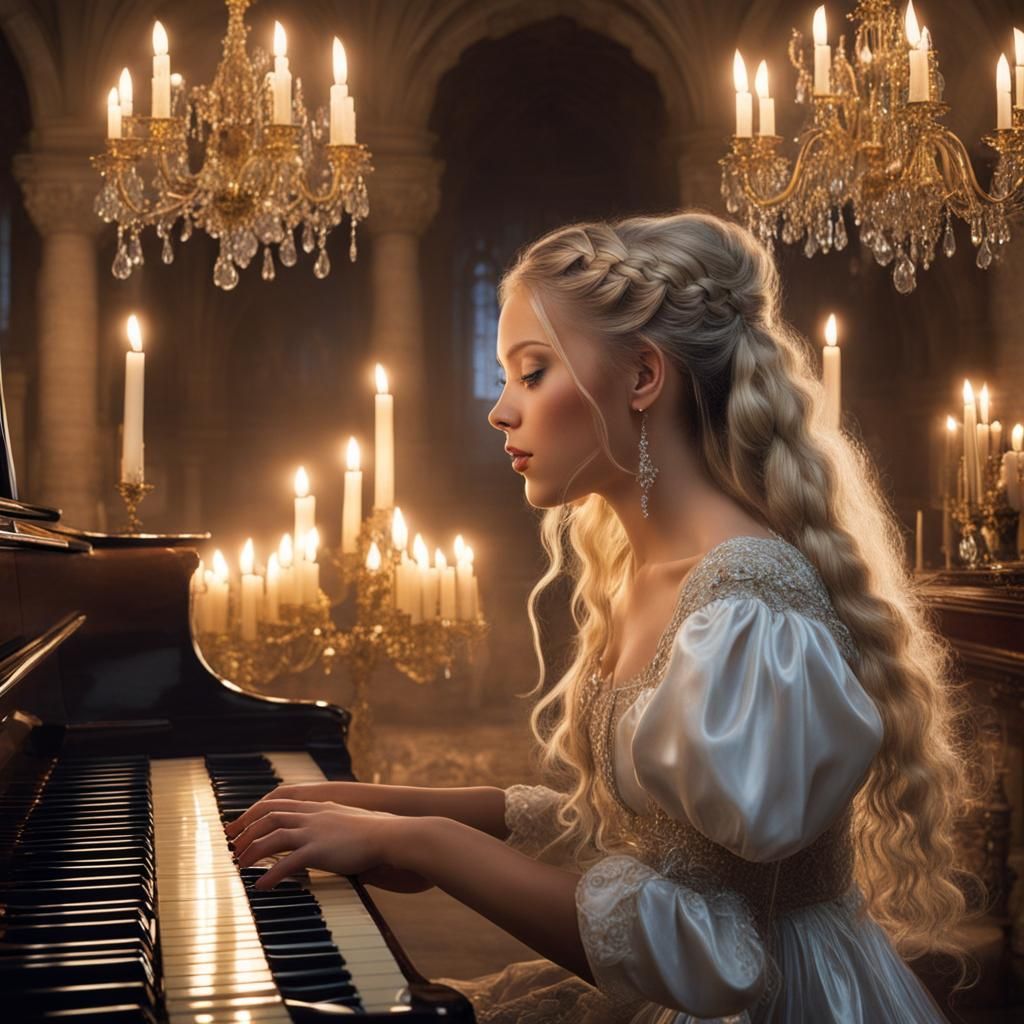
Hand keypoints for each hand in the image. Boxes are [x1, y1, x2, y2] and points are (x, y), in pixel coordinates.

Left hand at [226, 797, 420, 890]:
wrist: (389, 834)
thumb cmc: (372, 832)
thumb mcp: (344, 820)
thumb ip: (327, 822)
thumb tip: (316, 832)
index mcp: (317, 806)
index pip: (277, 803)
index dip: (253, 812)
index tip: (238, 823)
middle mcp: (312, 815)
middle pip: (268, 817)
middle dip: (245, 830)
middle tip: (230, 845)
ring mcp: (314, 831)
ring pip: (272, 837)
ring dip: (251, 851)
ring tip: (239, 866)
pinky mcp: (319, 851)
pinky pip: (287, 863)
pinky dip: (270, 875)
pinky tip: (261, 886)